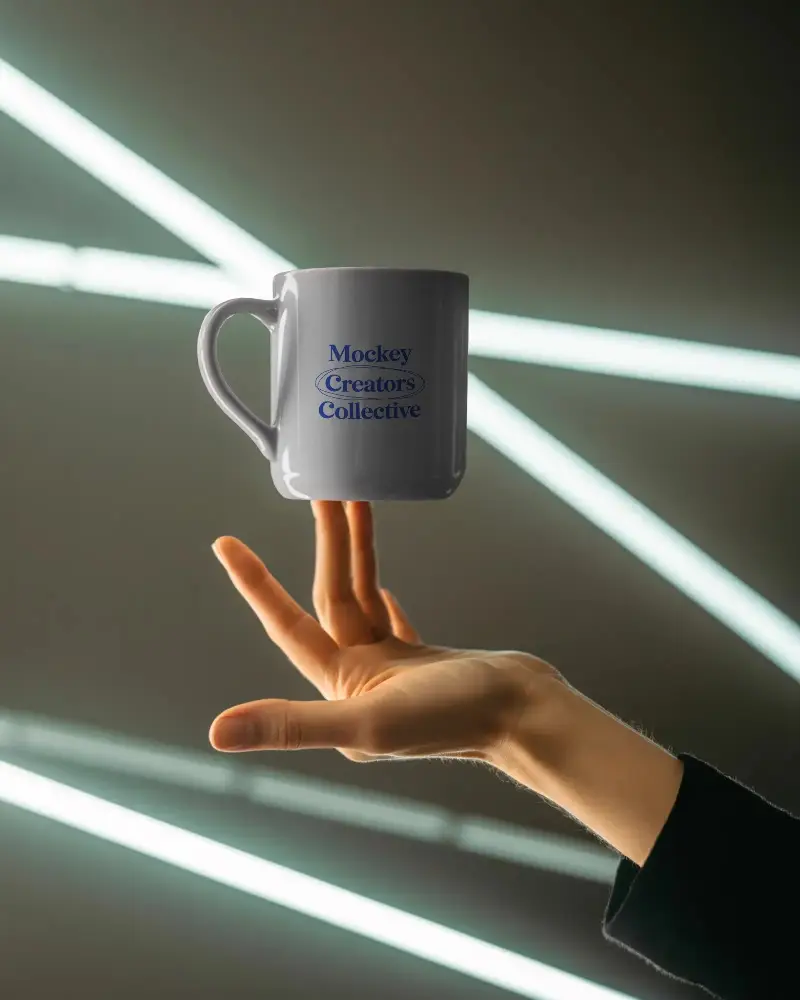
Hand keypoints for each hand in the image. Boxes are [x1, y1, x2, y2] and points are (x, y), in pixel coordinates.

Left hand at [208, 501, 560, 763]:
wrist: (528, 717)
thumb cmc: (456, 720)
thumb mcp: (369, 721)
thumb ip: (293, 725)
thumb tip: (216, 733)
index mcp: (339, 690)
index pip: (287, 624)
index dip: (255, 584)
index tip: (225, 543)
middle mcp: (359, 682)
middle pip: (332, 598)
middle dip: (327, 544)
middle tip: (322, 491)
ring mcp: (393, 672)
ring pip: (362, 599)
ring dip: (355, 554)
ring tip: (354, 504)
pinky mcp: (424, 666)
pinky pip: (391, 623)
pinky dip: (381, 599)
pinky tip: (378, 583)